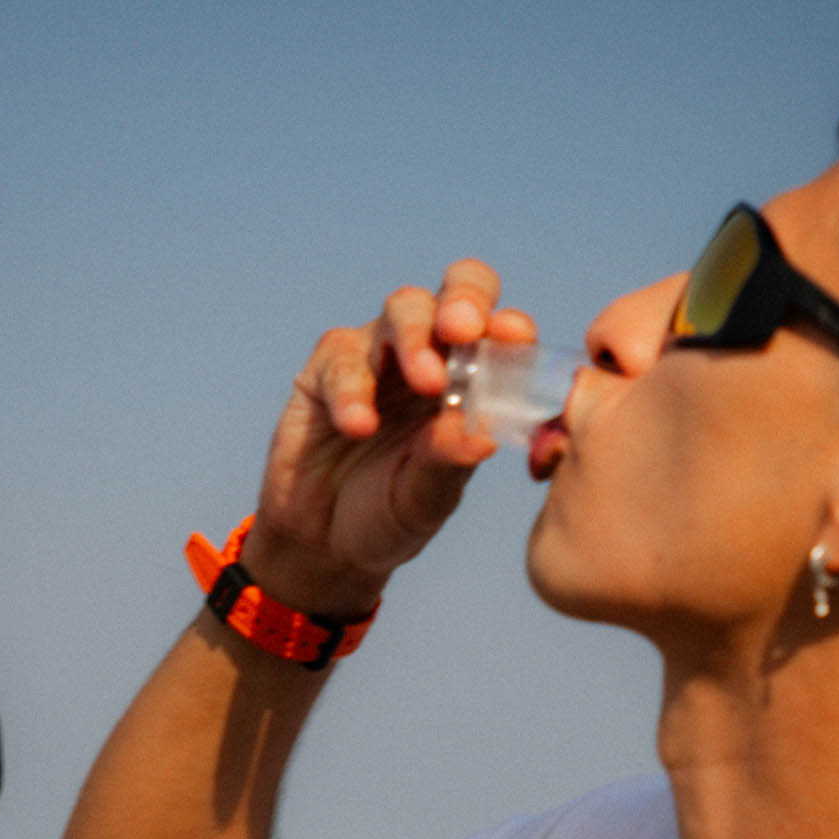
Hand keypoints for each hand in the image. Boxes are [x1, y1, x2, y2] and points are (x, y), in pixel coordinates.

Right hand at [244, 265, 536, 612]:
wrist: (322, 544)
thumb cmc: (388, 516)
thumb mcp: (426, 499)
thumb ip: (450, 463)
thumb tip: (484, 435)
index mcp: (472, 383)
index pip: (500, 333)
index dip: (510, 328)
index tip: (515, 339)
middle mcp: (430, 357)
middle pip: (455, 294)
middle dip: (464, 300)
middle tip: (463, 330)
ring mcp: (377, 356)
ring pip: (403, 310)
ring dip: (416, 340)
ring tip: (427, 384)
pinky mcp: (326, 371)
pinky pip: (343, 358)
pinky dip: (353, 389)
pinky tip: (358, 427)